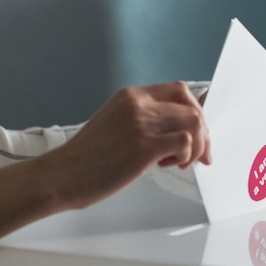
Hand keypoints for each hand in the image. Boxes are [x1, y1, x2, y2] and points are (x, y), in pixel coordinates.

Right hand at [40, 82, 210, 209]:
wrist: (62, 176)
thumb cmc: (86, 159)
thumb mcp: (115, 124)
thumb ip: (142, 120)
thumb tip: (175, 132)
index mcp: (131, 96)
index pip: (179, 90)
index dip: (195, 111)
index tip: (199, 132)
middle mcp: (137, 103)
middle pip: (192, 107)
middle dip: (203, 133)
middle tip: (201, 155)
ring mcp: (141, 123)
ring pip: (194, 123)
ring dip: (196, 146)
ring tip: (179, 162)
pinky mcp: (144, 145)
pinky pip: (186, 142)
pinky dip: (186, 156)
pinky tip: (168, 166)